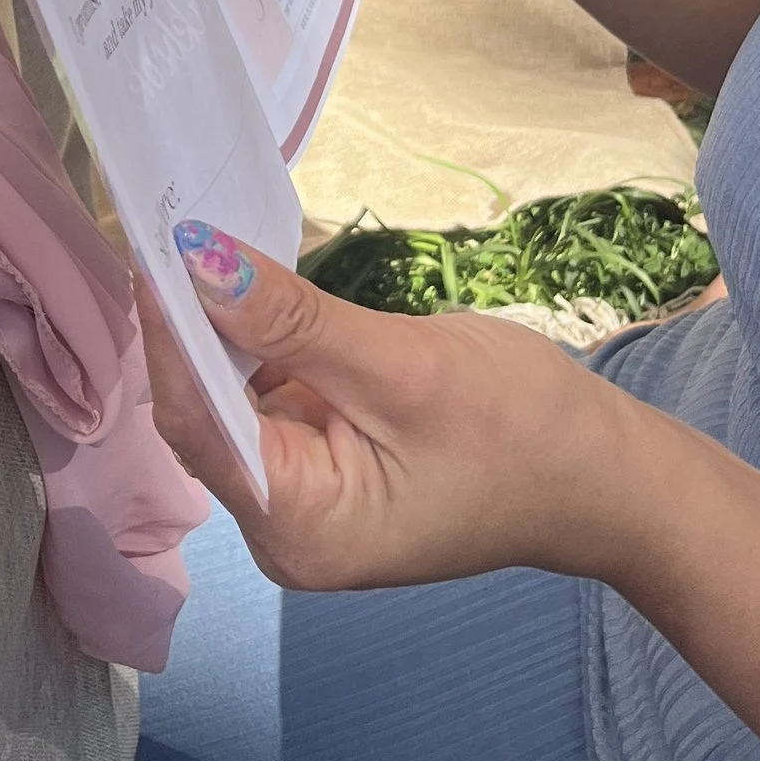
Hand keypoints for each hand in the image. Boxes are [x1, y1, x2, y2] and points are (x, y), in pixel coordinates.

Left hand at [146, 226, 633, 589]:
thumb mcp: (403, 364)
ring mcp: (306, 504)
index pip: (198, 421)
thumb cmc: (525, 429)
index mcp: (298, 529)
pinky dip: (262, 348)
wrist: (608, 478)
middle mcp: (284, 532)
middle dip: (191, 327)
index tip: (151, 242)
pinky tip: (256, 291)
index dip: (169, 331)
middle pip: (207, 416)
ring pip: (235, 404)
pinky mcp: (328, 473)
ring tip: (204, 245)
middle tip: (172, 228)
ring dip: (224, 331)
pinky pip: (272, 403)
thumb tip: (195, 262)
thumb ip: (293, 321)